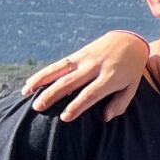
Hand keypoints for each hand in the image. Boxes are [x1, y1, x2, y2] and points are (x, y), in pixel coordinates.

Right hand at [24, 31, 148, 121]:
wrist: (130, 40)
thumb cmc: (131, 69)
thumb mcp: (132, 86)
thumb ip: (120, 103)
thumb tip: (105, 118)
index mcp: (111, 77)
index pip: (91, 93)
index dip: (77, 105)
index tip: (64, 117)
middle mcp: (95, 67)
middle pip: (71, 82)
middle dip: (52, 95)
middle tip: (38, 108)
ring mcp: (85, 59)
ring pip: (60, 70)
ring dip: (41, 81)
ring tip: (27, 93)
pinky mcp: (78, 54)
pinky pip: (59, 64)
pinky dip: (44, 73)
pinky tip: (30, 83)